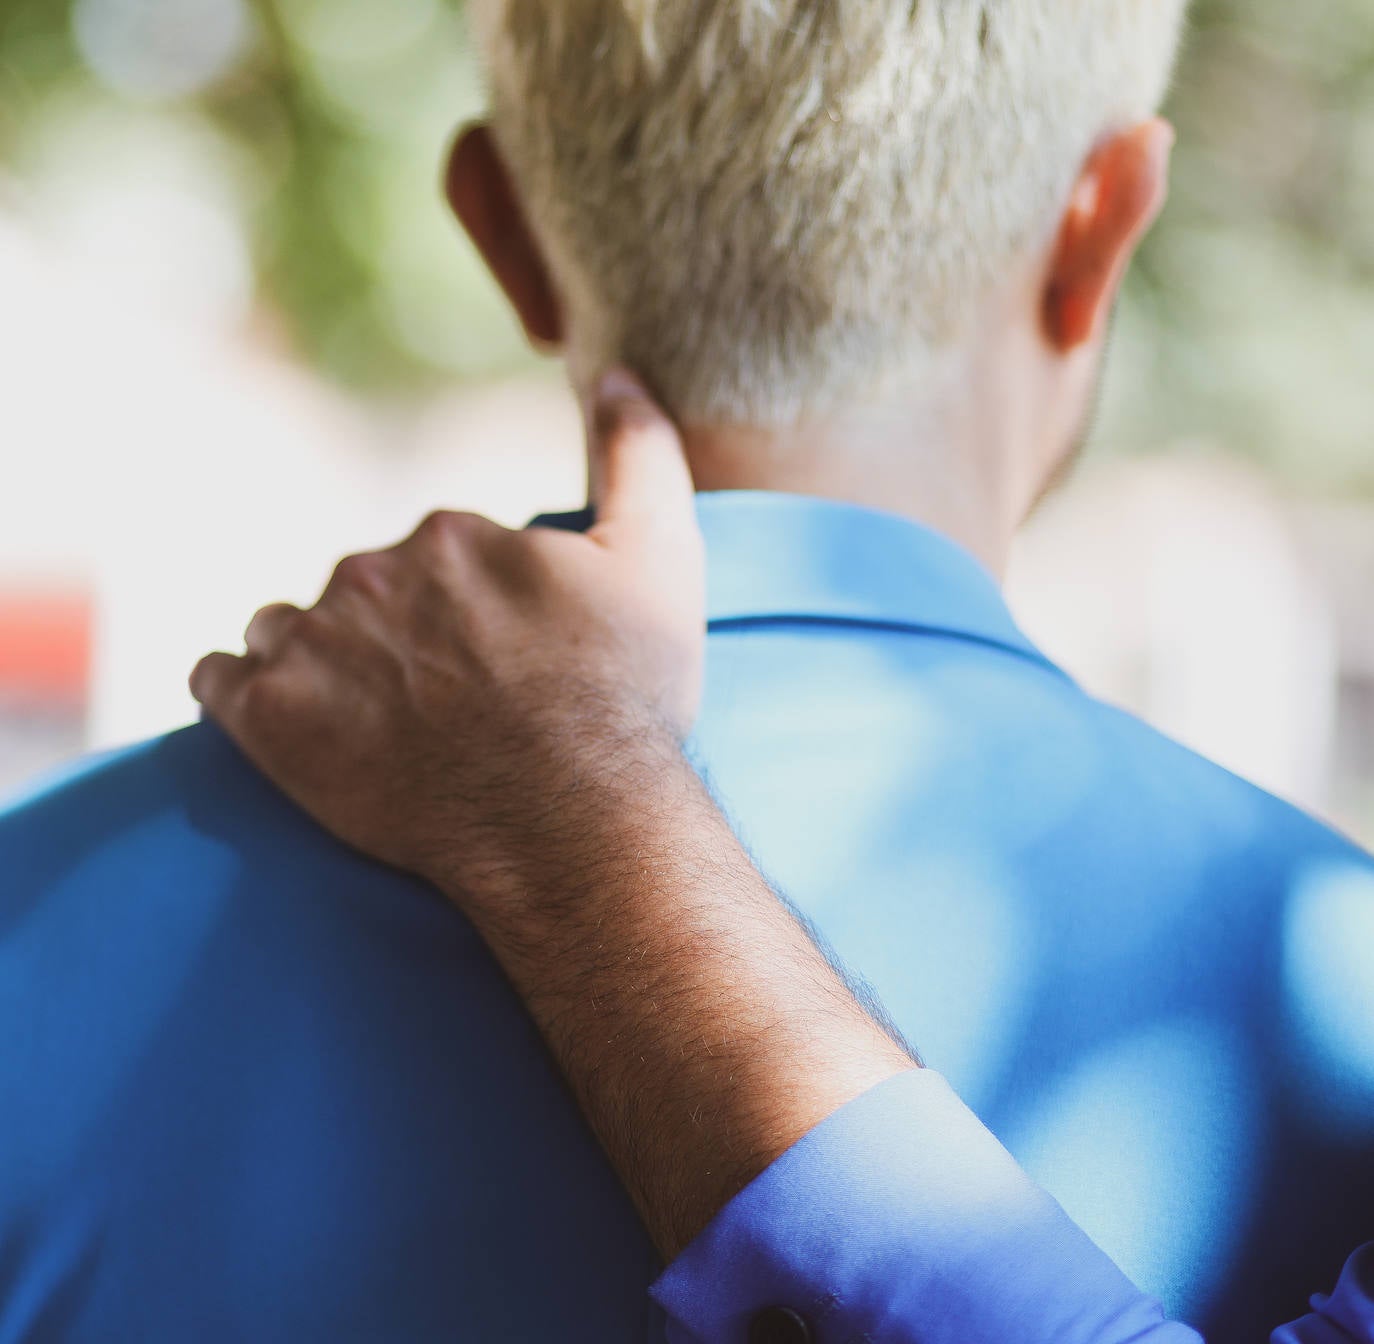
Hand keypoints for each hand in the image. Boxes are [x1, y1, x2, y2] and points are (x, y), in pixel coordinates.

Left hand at [190, 371, 703, 891]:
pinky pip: (221, 681)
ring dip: (318, 660)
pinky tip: (291, 723)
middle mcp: (371, 573)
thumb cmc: (624, 697)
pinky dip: (246, 695)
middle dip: (394, 635)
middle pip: (363, 594)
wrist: (572, 818)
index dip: (468, 611)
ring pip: (288, 631)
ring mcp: (313, 645)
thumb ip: (640, 455)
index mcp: (450, 535)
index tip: (496, 664)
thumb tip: (619, 374)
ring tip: (372, 723)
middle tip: (442, 708)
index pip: (436, 559)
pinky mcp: (268, 719)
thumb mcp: (662, 562)